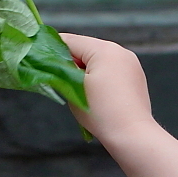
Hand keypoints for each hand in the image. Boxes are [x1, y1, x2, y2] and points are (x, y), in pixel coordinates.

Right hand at [61, 33, 158, 151]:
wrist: (132, 136)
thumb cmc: (100, 112)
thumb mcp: (72, 88)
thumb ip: (61, 71)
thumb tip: (54, 63)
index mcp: (104, 49)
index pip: (70, 41)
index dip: (53, 51)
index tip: (42, 61)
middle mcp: (120, 50)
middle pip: (85, 48)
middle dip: (72, 63)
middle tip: (62, 81)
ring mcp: (130, 63)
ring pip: (98, 59)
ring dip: (86, 70)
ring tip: (80, 91)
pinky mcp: (135, 76)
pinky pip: (111, 69)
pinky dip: (100, 77)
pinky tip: (97, 95)